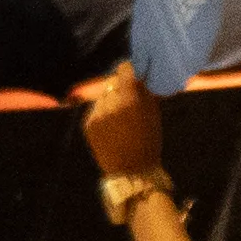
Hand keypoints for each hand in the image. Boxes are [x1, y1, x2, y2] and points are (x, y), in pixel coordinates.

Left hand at [77, 67, 165, 182]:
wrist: (130, 171)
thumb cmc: (148, 142)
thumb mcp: (153, 115)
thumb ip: (145, 92)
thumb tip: (139, 75)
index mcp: (129, 101)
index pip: (124, 70)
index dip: (129, 69)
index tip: (132, 70)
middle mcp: (110, 104)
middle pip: (112, 83)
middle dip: (121, 87)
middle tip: (129, 98)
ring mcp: (96, 114)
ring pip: (103, 96)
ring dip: (111, 100)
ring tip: (121, 117)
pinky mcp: (87, 124)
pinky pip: (96, 109)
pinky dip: (103, 112)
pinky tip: (112, 126)